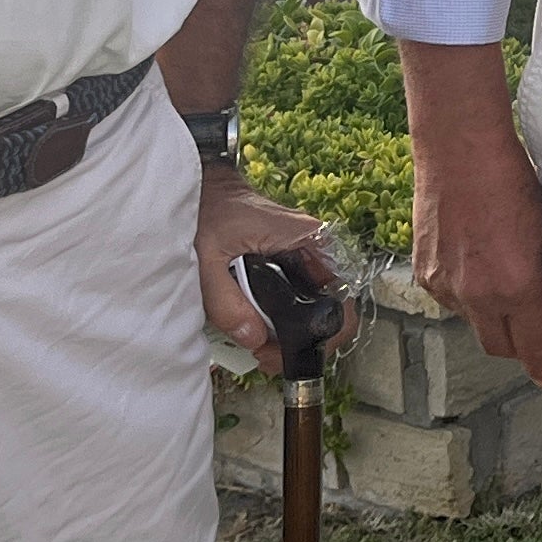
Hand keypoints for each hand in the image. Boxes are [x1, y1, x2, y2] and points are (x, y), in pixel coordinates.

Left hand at [196, 167, 345, 376]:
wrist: (200, 186)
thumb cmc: (205, 211)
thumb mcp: (206, 260)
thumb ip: (226, 302)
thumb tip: (255, 339)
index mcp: (307, 240)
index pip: (341, 295)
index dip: (323, 332)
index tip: (290, 349)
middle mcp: (313, 247)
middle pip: (330, 307)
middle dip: (304, 340)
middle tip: (267, 355)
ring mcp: (303, 254)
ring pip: (315, 305)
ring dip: (292, 333)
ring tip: (259, 348)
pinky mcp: (289, 260)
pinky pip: (299, 296)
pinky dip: (284, 319)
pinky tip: (260, 330)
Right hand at [411, 120, 541, 382]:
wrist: (460, 148)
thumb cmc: (513, 179)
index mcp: (516, 285)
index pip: (532, 348)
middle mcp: (477, 294)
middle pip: (500, 347)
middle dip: (519, 345)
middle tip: (535, 330)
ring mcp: (446, 286)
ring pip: (474, 321)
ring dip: (490, 313)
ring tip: (503, 276)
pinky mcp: (424, 272)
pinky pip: (450, 299)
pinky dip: (466, 292)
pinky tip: (477, 260)